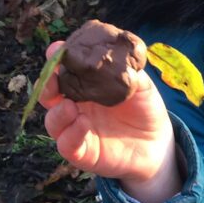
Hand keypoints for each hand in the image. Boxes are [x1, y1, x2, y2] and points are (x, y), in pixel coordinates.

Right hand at [39, 38, 174, 187]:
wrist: (157, 141)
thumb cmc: (144, 108)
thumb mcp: (140, 84)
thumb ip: (127, 70)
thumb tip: (119, 53)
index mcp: (84, 86)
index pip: (63, 72)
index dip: (56, 60)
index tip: (56, 50)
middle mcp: (75, 106)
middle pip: (48, 96)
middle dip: (47, 85)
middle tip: (53, 77)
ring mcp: (75, 129)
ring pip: (53, 121)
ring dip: (58, 112)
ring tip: (70, 105)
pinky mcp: (82, 153)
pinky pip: (67, 144)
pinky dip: (71, 133)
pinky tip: (83, 123)